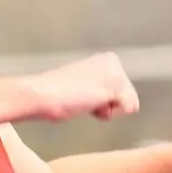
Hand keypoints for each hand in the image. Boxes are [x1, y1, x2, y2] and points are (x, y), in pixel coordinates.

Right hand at [20, 53, 139, 121]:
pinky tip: (88, 102)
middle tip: (82, 98)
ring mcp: (115, 71)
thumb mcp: (83, 86)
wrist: (42, 95)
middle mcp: (113, 61)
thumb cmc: (55, 96)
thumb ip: (99, 89)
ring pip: (130, 105)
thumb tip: (106, 99)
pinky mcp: (115, 83)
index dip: (102, 103)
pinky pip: (128, 109)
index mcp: (107, 59)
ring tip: (85, 100)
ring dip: (106, 110)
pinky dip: (108, 113)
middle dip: (107, 106)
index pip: (123, 94)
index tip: (82, 95)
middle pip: (129, 99)